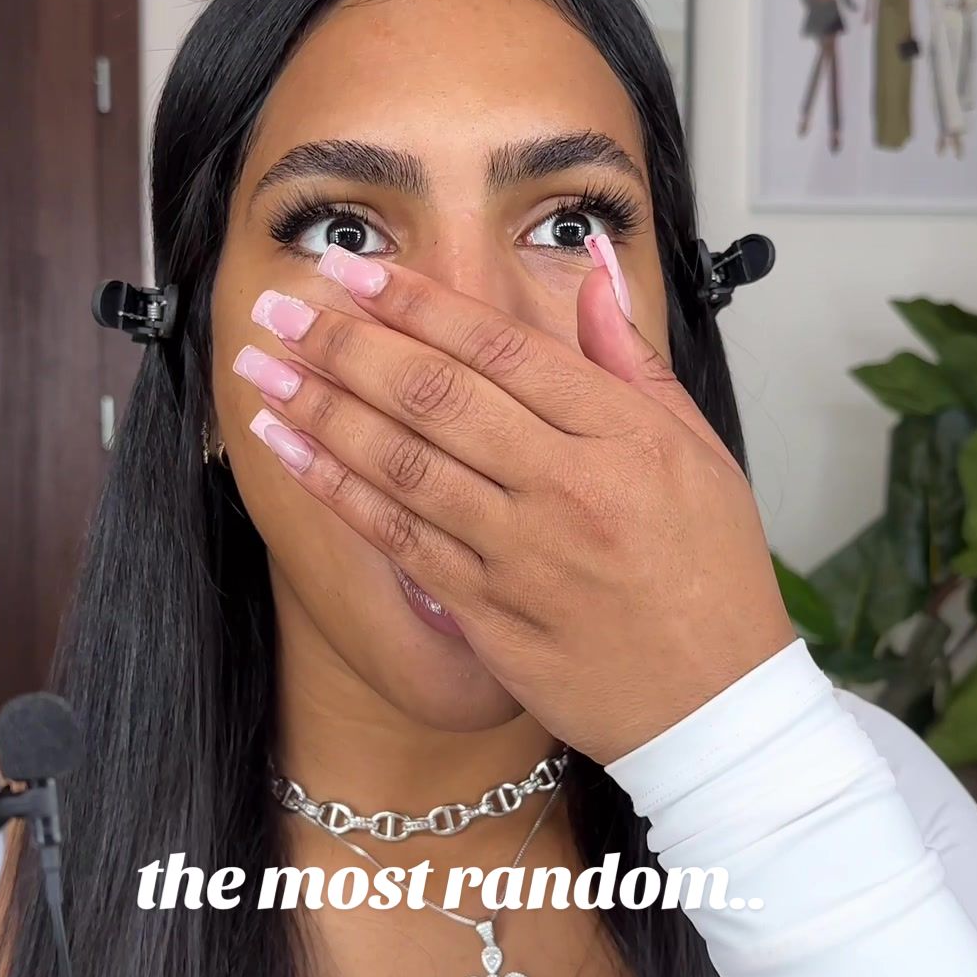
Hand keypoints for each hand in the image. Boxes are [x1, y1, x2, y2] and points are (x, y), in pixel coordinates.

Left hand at [239, 244, 793, 764]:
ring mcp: (519, 553)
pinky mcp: (486, 612)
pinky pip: (397, 538)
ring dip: (321, 410)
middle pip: (436, 396)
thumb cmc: (712, 576)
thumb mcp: (700, 451)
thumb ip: (634, 358)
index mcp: (622, 436)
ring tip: (262, 371)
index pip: (500, 347)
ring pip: (402, 463)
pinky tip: (290, 453)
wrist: (714, 706)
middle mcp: (566, 487)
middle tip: (283, 307)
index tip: (357, 271)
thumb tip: (592, 270)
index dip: (418, 302)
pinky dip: (336, 490)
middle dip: (347, 343)